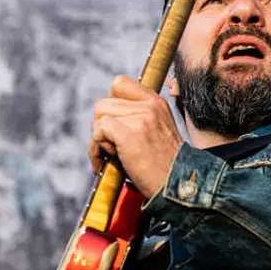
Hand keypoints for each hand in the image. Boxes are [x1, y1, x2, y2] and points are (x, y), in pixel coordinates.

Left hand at [89, 75, 184, 198]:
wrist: (176, 185)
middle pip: (104, 103)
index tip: (113, 125)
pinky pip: (98, 131)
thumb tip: (106, 118)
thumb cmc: (164, 166)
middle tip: (112, 146)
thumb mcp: (158, 132)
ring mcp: (140, 118)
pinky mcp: (128, 133)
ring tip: (111, 155)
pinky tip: (101, 163)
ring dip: (99, 138)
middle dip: (102, 126)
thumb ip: (139, 118)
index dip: (110, 104)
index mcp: (156, 103)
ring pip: (99, 116)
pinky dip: (94, 149)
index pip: (120, 84)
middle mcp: (149, 106)